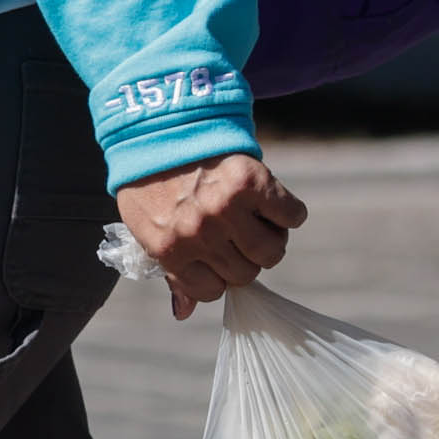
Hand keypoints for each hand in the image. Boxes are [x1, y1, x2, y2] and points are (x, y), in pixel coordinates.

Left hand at [117, 152, 309, 318]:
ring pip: (272, 251)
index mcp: (169, 249)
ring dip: (268, 236)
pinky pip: (292, 216)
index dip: (218, 274)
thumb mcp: (147, 228)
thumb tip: (183, 313)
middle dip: (243, 255)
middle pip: (247, 273)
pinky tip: (267, 199)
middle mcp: (197, 233)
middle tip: (232, 228)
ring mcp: (224, 208)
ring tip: (250, 214)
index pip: (212, 291)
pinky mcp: (251, 181)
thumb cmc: (152, 181)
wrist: (158, 125)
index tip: (215, 253)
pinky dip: (288, 211)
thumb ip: (170, 271)